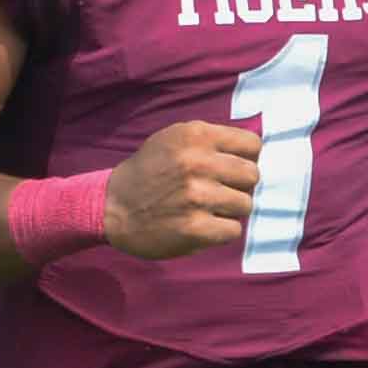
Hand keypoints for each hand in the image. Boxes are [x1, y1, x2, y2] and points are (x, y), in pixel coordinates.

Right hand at [103, 123, 261, 257]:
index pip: (252, 144)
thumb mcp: (174, 139)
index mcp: (195, 135)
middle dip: (239, 185)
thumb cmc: (149, 171)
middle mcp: (197, 163)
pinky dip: (221, 231)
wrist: (113, 207)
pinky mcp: (195, 228)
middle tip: (219, 191)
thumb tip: (254, 150)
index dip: (245, 158)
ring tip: (207, 209)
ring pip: (245, 204)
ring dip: (229, 210)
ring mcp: (197, 196)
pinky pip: (233, 230)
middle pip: (252, 175)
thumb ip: (211, 140)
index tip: (230, 168)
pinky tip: (203, 226)